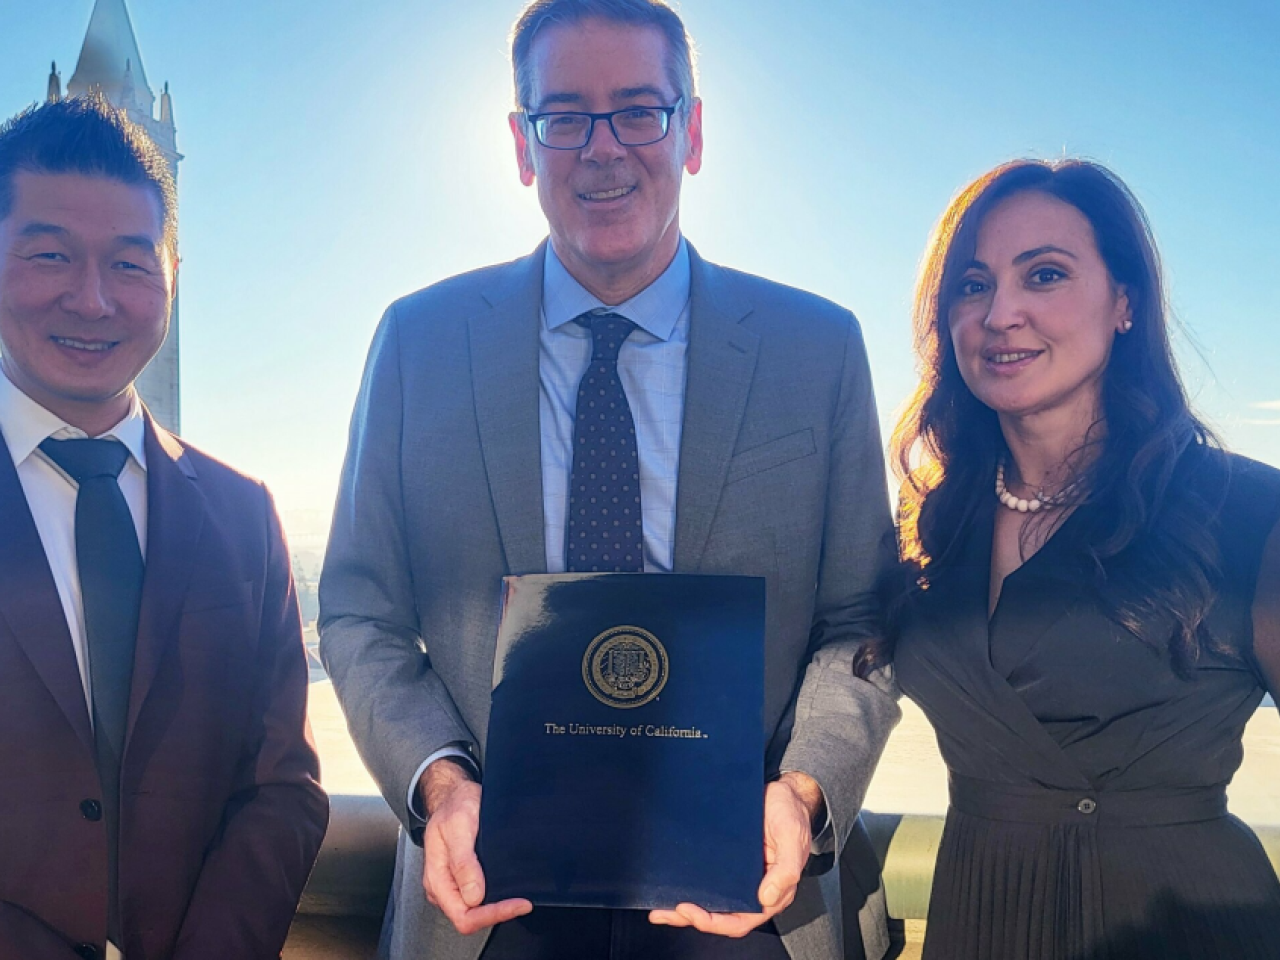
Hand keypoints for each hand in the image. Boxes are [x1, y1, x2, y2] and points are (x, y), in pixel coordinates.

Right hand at [419, 758, 531, 934]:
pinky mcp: (462, 878)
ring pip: (475, 910)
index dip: (492, 914)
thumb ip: (463, 862)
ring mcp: (452, 884)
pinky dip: (495, 897)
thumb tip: (473, 896)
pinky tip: (509, 890)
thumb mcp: (459, 826)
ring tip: (520, 898)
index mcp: (437, 878)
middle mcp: (442, 886)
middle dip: (497, 913)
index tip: (518, 904)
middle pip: (470, 918)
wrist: (454, 795)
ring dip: (498, 907)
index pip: (463, 915)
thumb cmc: (454, 806)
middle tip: (524, 903)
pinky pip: (478, 898)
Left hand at [648, 772, 820, 936]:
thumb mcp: (792, 840)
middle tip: (665, 912)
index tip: (690, 911)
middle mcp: (754, 888)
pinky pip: (709, 879)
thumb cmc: (792, 815)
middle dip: (692, 918)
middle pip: (721, 915)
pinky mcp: (729, 861)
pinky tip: (671, 884)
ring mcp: (740, 876)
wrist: (786, 792)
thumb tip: (766, 898)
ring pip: (712, 900)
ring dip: (685, 908)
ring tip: (659, 909)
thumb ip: (785, 871)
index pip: (741, 920)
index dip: (715, 922)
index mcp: (772, 892)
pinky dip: (690, 885)